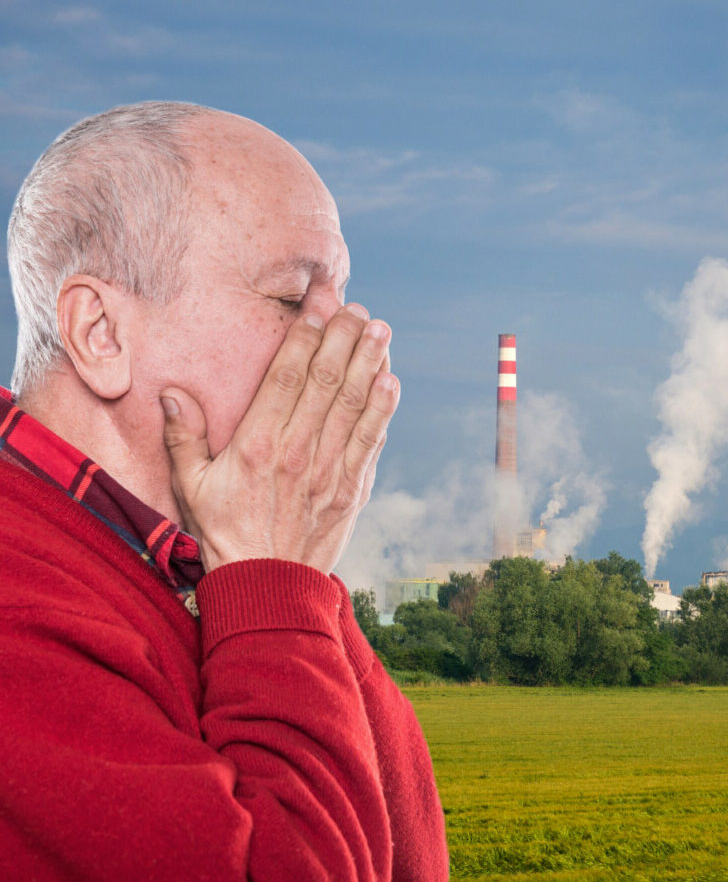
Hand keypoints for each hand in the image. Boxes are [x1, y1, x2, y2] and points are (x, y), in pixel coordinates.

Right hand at [159, 304, 399, 574]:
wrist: (267, 586)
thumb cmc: (225, 533)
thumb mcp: (191, 487)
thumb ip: (182, 438)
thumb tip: (171, 392)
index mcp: (257, 445)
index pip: (286, 376)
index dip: (306, 336)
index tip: (319, 306)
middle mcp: (297, 452)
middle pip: (327, 382)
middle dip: (344, 338)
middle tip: (358, 308)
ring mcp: (329, 471)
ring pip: (354, 406)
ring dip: (371, 364)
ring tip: (381, 331)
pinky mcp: (352, 490)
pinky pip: (370, 441)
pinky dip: (383, 410)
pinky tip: (391, 382)